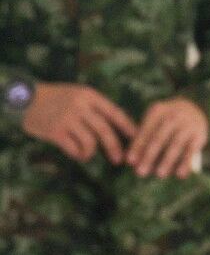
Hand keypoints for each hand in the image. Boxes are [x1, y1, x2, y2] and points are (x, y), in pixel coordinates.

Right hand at [19, 82, 136, 163]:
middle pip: (105, 129)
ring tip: (88, 155)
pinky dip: (79, 154)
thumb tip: (115, 126)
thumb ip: (95, 107)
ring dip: (91, 152)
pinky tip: (78, 155)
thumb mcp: (79, 94)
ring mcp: (68, 119)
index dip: (128, 126)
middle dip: (114, 146)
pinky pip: (73, 148)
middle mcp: (81, 107)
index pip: (115, 112)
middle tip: (120, 159)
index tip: (138, 137)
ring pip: (90, 141)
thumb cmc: (57, 98)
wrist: (27, 99)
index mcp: (90, 96)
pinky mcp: (55, 131)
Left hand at [127, 97, 208, 177]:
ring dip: (167, 160)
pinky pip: (192, 150)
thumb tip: (131, 162)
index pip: (146, 130)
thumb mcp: (153, 123)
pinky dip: (186, 163)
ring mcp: (189, 123)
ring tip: (160, 175)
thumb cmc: (164, 123)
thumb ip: (143, 140)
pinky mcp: (200, 133)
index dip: (138, 146)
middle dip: (149, 156)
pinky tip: (180, 175)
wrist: (193, 109)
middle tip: (141, 173)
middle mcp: (175, 114)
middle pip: (160, 137)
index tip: (130, 162)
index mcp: (159, 110)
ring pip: (176, 144)